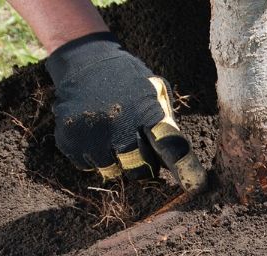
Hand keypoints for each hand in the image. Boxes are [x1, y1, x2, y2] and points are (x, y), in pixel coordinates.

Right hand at [46, 32, 205, 192]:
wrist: (84, 59)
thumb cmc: (127, 79)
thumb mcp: (154, 90)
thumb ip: (163, 123)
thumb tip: (174, 163)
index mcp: (147, 111)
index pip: (171, 146)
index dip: (185, 168)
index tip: (196, 185)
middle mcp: (120, 126)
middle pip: (140, 171)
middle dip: (141, 165)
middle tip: (134, 146)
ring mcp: (93, 135)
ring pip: (111, 171)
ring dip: (114, 160)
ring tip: (110, 134)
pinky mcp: (70, 140)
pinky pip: (87, 165)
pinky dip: (91, 155)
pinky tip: (92, 133)